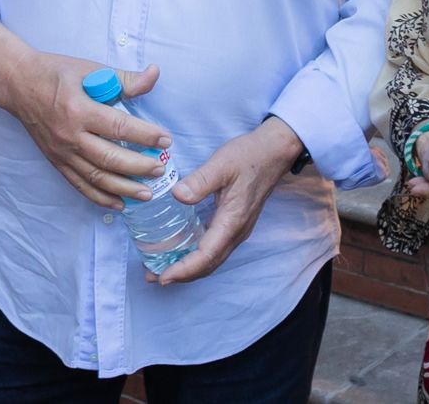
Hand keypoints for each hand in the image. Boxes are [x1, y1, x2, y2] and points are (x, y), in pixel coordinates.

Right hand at [0, 26, 169, 209]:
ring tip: (147, 194)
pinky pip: (80, 184)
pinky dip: (100, 197)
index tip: (166, 140)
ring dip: (124, 188)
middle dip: (139, 167)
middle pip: (109, 158)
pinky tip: (119, 204)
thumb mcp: (90, 69)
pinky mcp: (56, 161)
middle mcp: (69, 135)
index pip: (118, 127)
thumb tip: (154, 75)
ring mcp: (62, 152)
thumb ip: (124, 78)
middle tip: (160, 169)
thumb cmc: (57, 73)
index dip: (145, 135)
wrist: (19, 84)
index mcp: (78, 109)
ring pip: (97, 177)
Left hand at [153, 117, 304, 285]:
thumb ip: (200, 181)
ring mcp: (238, 230)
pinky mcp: (236, 224)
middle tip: (154, 277)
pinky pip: (216, 249)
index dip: (184, 269)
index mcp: (232, 221)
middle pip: (209, 264)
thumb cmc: (248, 157)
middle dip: (183, 275)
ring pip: (213, 259)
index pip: (206, 255)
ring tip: (164, 269)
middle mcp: (236, 232)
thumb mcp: (221, 164)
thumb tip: (177, 196)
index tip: (163, 277)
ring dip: (190, 269)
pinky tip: (183, 250)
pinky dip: (198, 257)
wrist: (274, 152)